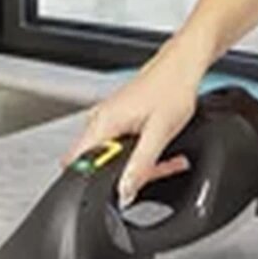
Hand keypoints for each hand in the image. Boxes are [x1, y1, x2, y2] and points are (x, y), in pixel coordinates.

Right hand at [63, 32, 212, 203]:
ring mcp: (107, 117)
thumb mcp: (159, 134)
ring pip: (113, 156)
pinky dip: (139, 152)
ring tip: (163, 158)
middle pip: (98, 163)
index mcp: (102, 123)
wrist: (181, 67)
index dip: (94, 181)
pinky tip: (156, 148)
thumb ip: (140, 165)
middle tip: (153, 170)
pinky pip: (121, 145)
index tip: (120, 186)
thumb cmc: (171, 89)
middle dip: (126, 174)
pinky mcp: (118, 117)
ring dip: (137, 164)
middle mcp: (99, 119)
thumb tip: (124, 191)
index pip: (77, 163)